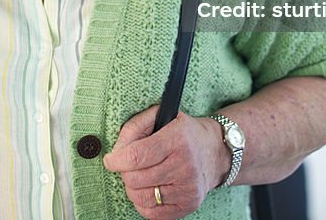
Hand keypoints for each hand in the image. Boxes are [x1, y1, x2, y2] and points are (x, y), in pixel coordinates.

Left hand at [103, 105, 229, 219]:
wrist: (215, 152)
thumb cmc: (183, 133)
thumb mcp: (161, 116)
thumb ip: (135, 126)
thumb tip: (117, 151)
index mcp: (177, 139)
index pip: (136, 156)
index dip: (116, 160)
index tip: (110, 160)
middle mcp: (185, 165)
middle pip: (136, 179)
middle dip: (125, 172)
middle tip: (128, 166)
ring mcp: (188, 188)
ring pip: (141, 197)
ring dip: (132, 188)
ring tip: (138, 177)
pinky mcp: (188, 205)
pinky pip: (152, 213)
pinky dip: (142, 203)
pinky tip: (148, 189)